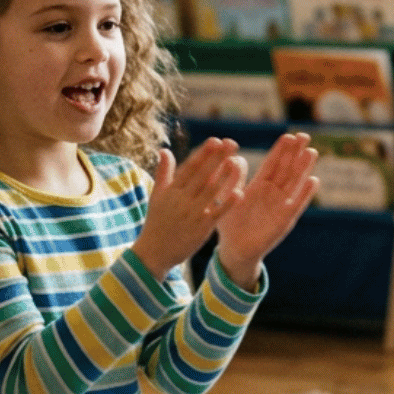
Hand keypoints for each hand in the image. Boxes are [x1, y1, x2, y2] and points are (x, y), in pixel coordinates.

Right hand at [132, 138, 246, 277]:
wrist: (154, 253)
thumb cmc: (157, 222)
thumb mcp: (156, 196)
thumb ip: (163, 172)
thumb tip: (164, 150)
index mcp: (171, 190)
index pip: (190, 168)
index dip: (203, 154)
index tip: (216, 140)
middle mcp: (182, 200)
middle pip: (202, 175)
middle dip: (217, 158)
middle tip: (231, 143)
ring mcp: (192, 214)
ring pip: (211, 192)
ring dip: (224, 176)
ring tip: (237, 161)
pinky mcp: (202, 228)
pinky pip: (217, 213)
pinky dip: (228, 203)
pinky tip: (239, 192)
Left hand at [214, 133, 317, 290]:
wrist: (235, 249)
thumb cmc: (230, 223)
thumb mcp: (228, 197)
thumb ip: (232, 179)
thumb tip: (232, 158)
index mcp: (259, 184)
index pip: (272, 163)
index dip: (281, 150)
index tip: (289, 135)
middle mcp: (273, 192)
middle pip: (287, 169)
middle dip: (295, 153)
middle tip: (304, 136)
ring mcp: (281, 205)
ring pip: (294, 183)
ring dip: (303, 168)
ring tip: (311, 152)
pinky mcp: (285, 220)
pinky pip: (297, 204)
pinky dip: (305, 193)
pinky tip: (313, 180)